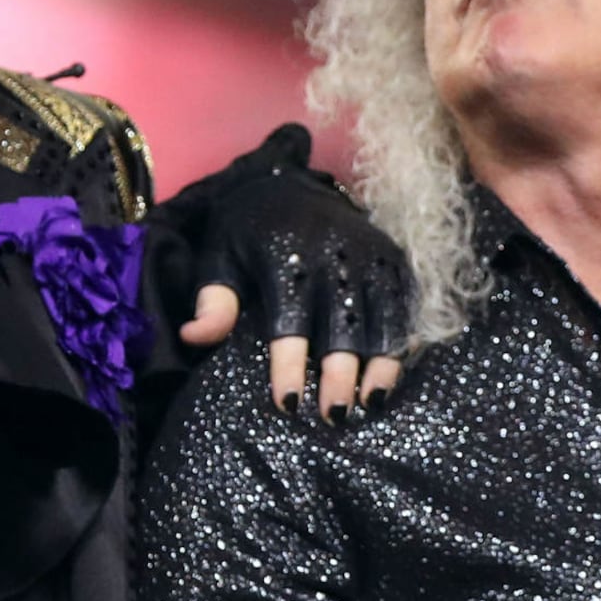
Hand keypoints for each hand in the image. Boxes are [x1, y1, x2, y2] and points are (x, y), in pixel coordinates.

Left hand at [152, 123, 409, 424]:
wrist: (289, 185)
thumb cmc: (247, 235)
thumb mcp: (219, 258)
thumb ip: (213, 300)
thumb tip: (193, 338)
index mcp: (286, 254)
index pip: (289, 320)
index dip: (289, 364)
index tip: (286, 403)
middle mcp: (333, 254)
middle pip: (343, 325)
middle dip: (341, 374)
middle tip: (334, 415)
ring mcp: (369, 255)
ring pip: (383, 318)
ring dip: (380, 365)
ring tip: (369, 404)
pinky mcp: (392, 257)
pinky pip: (407, 304)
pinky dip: (404, 339)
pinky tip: (395, 373)